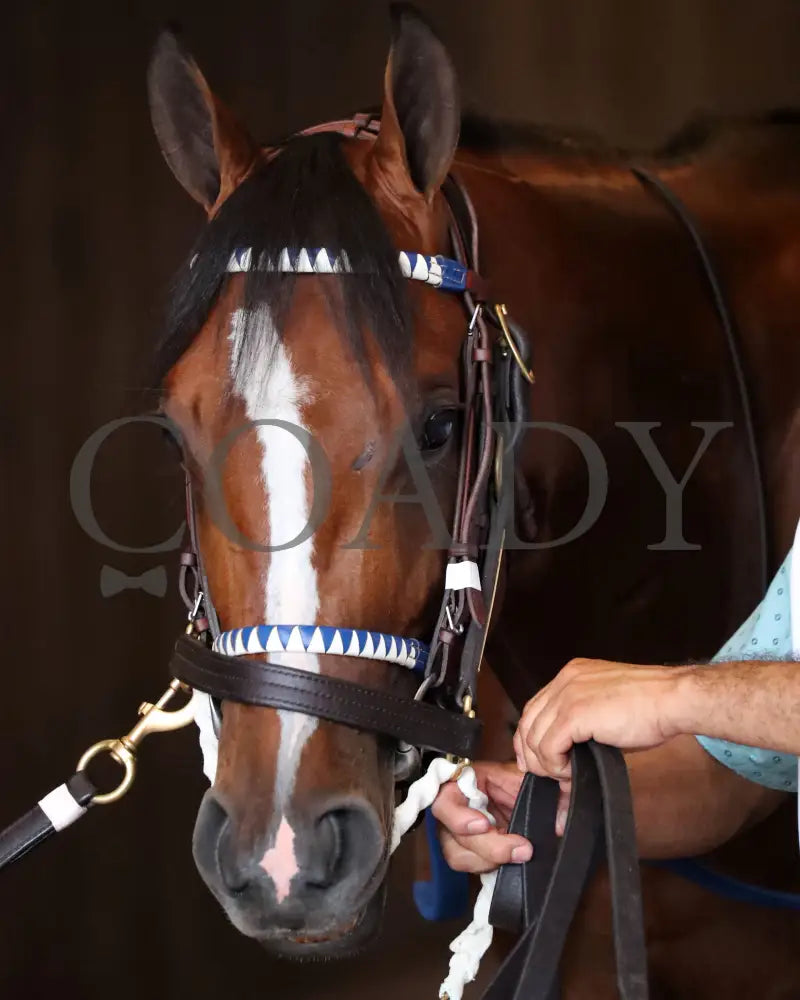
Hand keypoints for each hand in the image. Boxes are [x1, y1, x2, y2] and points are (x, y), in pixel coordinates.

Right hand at [431, 760, 532, 872]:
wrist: (525, 798)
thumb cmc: (519, 782)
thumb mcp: (528, 779)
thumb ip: (541, 792)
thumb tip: (559, 820)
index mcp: (464, 781)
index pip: (444, 800)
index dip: (459, 817)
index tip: (484, 826)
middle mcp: (455, 807)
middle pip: (451, 834)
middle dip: (488, 846)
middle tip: (521, 849)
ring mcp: (457, 831)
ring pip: (457, 855)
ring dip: (487, 860)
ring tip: (518, 855)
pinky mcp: (467, 849)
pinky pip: (468, 865)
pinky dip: (488, 867)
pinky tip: (507, 861)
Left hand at [514, 657, 688, 792]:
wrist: (672, 699)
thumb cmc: (652, 707)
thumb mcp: (607, 709)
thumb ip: (584, 724)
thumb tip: (568, 753)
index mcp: (572, 674)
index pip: (535, 707)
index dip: (530, 737)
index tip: (536, 760)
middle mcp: (564, 680)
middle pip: (528, 721)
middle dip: (530, 753)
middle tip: (544, 775)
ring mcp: (567, 695)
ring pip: (534, 737)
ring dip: (546, 764)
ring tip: (567, 774)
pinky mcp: (574, 714)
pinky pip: (548, 747)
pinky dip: (556, 766)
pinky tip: (572, 771)